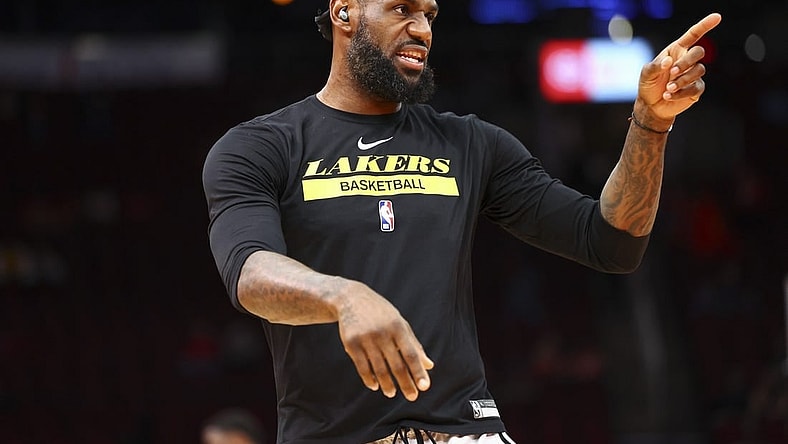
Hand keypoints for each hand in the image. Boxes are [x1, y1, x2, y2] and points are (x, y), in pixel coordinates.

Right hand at [335, 281, 433, 400]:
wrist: (350, 298)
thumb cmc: (380, 313)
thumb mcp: (399, 323)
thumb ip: (414, 344)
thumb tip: (429, 365)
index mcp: (397, 327)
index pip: (411, 354)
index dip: (418, 371)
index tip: (425, 387)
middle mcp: (382, 333)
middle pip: (396, 365)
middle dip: (405, 383)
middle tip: (412, 396)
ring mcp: (365, 339)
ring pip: (379, 369)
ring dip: (387, 384)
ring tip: (392, 393)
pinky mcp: (351, 343)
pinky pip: (362, 367)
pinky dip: (369, 379)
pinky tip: (375, 386)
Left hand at [636, 13, 721, 124]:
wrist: (651, 105)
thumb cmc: (649, 85)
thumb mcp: (646, 74)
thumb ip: (655, 65)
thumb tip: (668, 61)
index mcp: (676, 51)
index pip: (693, 35)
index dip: (704, 25)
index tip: (717, 17)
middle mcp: (687, 60)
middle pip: (699, 52)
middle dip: (686, 62)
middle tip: (671, 73)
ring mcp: (693, 74)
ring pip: (699, 70)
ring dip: (683, 80)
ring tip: (668, 88)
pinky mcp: (696, 89)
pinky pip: (695, 87)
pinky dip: (681, 92)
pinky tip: (668, 96)